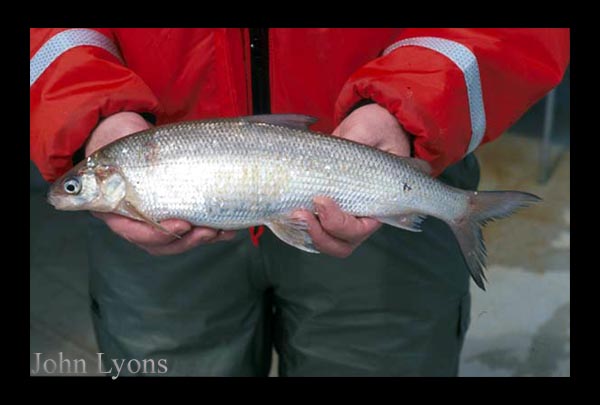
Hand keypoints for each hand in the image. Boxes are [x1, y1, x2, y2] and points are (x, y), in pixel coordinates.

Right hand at [87, 112, 235, 255]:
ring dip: (202, 240)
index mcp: (116, 212)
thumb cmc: (124, 149)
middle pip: (161, 244)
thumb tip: (108, 165)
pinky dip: (213, 235)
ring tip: (220, 231)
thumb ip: (111, 165)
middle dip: (187, 241)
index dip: (158, 235)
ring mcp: (160, 222)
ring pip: (179, 242)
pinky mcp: (180, 217)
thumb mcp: (114, 154)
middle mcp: (138, 222)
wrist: (136, 143)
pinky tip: (229, 231)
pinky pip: (195, 233)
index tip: (182, 225)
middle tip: (208, 231)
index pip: (135, 233)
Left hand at [293, 103, 411, 257]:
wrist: (365, 127)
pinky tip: (283, 212)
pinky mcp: (319, 209)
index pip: (359, 230)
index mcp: (378, 205)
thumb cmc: (375, 130)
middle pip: (340, 245)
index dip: (337, 223)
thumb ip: (360, 141)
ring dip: (306, 233)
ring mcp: (339, 216)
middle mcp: (359, 216)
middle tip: (300, 212)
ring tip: (292, 212)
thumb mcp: (371, 131)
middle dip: (319, 235)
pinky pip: (308, 232)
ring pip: (323, 242)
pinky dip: (294, 228)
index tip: (320, 199)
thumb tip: (342, 146)